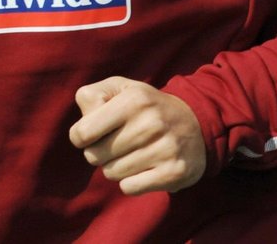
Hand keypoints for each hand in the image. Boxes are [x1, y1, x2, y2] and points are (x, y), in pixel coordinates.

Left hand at [69, 76, 205, 193]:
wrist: (196, 122)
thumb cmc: (145, 106)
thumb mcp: (119, 88)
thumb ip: (91, 97)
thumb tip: (81, 129)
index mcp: (134, 100)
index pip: (82, 133)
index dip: (80, 137)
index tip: (91, 134)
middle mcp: (151, 124)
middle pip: (94, 156)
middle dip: (99, 152)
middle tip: (116, 143)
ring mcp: (165, 150)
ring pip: (111, 173)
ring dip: (115, 166)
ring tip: (132, 153)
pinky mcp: (175, 173)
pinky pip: (130, 188)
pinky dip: (130, 182)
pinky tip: (143, 168)